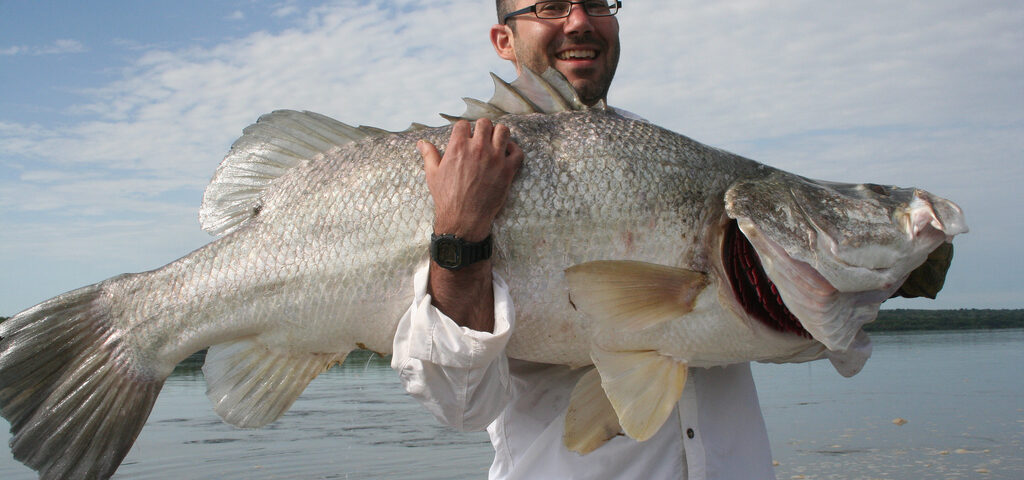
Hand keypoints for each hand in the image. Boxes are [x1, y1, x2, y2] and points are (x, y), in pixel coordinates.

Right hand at [421, 118, 522, 240]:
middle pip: (485, 123)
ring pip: (503, 131)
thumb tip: (421, 143)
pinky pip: (518, 152)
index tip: (465, 136)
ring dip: (499, 134)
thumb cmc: (447, 197)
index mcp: (458, 147)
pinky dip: (514, 150)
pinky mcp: (508, 170)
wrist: (464, 218)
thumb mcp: (433, 174)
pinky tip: (507, 154)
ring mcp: (495, 158)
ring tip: (496, 141)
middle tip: (481, 137)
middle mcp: (478, 148)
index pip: (464, 124)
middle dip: (482, 128)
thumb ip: (429, 155)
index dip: (464, 129)